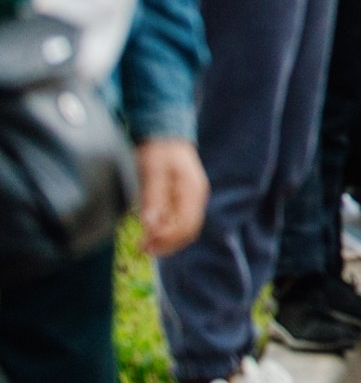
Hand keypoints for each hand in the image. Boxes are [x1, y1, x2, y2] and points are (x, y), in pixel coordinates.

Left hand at [135, 138, 207, 255]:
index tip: (143, 244)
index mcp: (191, 191)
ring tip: (146, 243)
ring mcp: (193, 198)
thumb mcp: (152, 171)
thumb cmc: (158, 151)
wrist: (166, 134)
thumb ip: (153, 197)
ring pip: (186, 228)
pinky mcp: (186, 199)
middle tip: (142, 248)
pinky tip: (152, 230)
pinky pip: (181, 221)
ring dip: (167, 240)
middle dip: (166, 244)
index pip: (185, 226)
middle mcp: (196, 197)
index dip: (165, 240)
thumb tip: (150, 225)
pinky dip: (168, 231)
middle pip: (188, 231)